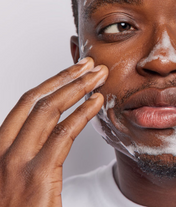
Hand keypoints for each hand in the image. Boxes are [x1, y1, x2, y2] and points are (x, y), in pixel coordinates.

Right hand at [0, 58, 107, 205]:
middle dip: (64, 78)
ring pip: (46, 112)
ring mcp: (16, 163)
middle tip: (89, 65)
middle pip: (34, 101)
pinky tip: (96, 103)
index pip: (24, 106)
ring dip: (76, 88)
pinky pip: (62, 135)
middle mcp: (2, 151)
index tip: (72, 71)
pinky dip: (81, 114)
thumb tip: (52, 134)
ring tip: (98, 77)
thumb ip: (29, 154)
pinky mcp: (36, 177)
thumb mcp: (16, 179)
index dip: (50, 84)